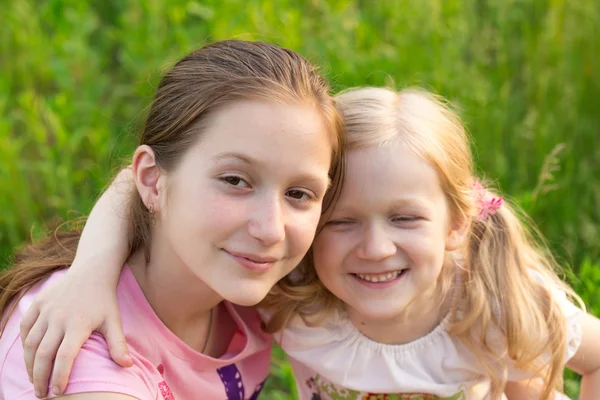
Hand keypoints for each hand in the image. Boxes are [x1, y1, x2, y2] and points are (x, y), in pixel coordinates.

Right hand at [19, 264, 131, 397]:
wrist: (92, 271)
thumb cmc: (104, 299)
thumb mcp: (114, 320)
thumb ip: (118, 344)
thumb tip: (128, 366)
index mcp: (79, 324)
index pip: (64, 357)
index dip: (59, 377)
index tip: (59, 391)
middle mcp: (59, 318)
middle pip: (43, 355)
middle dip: (39, 377)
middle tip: (41, 394)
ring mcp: (46, 310)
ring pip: (31, 343)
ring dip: (29, 364)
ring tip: (34, 378)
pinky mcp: (38, 303)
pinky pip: (25, 327)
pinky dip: (25, 344)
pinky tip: (30, 356)